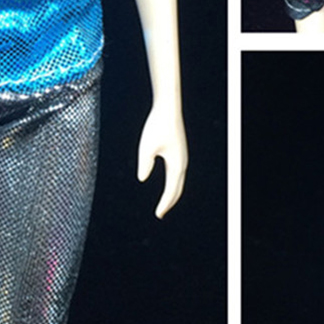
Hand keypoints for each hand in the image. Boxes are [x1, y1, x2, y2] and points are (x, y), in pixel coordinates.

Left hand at [137, 104, 187, 218]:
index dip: (165, 204)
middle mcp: (182, 162)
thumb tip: (142, 178)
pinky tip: (169, 180)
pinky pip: (178, 172)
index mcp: (176, 164)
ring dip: (173, 192)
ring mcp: (182, 156)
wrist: (168, 108)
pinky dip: (174, 181)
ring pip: (179, 180)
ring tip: (164, 202)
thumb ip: (144, 164)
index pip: (171, 190)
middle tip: (160, 213)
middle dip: (170, 202)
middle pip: (178, 188)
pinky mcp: (179, 150)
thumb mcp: (146, 147)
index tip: (158, 215)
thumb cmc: (157, 126)